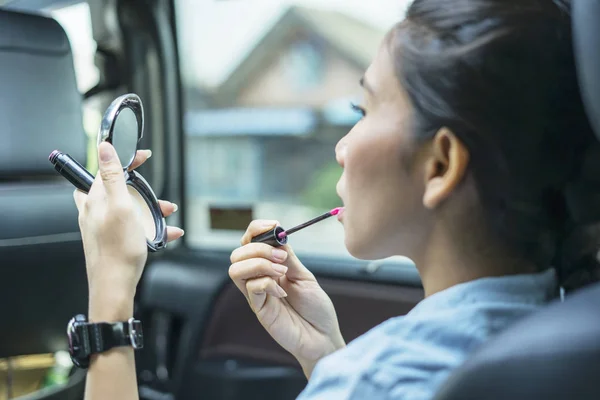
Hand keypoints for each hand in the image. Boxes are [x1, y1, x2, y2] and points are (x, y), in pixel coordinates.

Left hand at [73, 144, 183, 319]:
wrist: (114, 286)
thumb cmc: (118, 251)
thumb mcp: (121, 207)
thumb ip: (111, 176)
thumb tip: (103, 148)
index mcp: (94, 198)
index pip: (108, 168)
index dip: (127, 159)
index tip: (144, 156)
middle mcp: (94, 209)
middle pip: (120, 188)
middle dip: (144, 190)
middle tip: (158, 197)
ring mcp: (101, 224)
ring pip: (129, 207)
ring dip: (150, 209)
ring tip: (167, 215)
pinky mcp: (110, 238)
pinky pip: (132, 225)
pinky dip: (149, 227)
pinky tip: (167, 234)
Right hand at [229, 220, 344, 377]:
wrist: (322, 335)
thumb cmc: (315, 307)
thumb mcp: (304, 276)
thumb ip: (288, 258)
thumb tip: (277, 236)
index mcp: (270, 265)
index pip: (250, 241)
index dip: (256, 229)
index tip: (274, 226)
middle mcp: (259, 278)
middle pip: (238, 253)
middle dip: (258, 248)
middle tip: (282, 258)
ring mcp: (257, 294)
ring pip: (236, 269)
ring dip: (259, 264)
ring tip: (281, 272)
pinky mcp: (259, 309)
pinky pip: (250, 288)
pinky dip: (266, 283)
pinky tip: (283, 292)